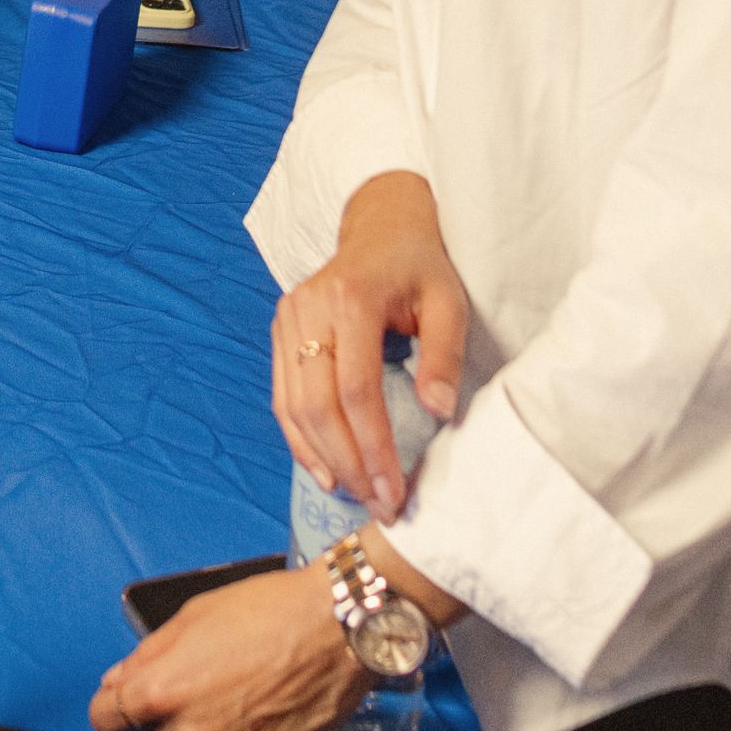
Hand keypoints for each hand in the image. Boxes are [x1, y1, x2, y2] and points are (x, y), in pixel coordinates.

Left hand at [89, 567, 371, 730]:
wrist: (338, 628)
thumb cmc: (269, 610)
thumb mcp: (193, 615)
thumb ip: (148, 654)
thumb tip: (118, 680)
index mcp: (162, 690)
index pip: (107, 719)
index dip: (112, 706)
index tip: (122, 701)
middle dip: (160, 715)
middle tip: (194, 683)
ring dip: (200, 730)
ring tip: (230, 693)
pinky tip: (254, 709)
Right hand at [277, 172, 470, 520]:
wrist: (382, 225)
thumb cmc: (421, 267)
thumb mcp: (448, 302)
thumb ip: (445, 355)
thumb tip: (439, 411)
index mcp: (351, 299)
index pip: (356, 391)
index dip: (373, 448)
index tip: (394, 492)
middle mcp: (309, 308)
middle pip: (317, 404)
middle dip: (348, 463)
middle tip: (379, 504)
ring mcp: (288, 318)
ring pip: (292, 405)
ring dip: (321, 458)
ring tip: (355, 493)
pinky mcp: (281, 329)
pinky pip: (282, 395)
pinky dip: (300, 438)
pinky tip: (324, 469)